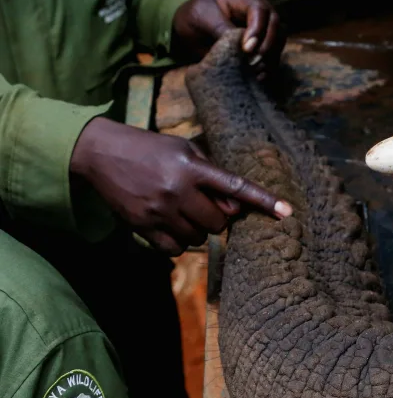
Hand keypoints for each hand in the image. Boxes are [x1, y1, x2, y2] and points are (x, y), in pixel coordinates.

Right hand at [71, 118, 291, 255]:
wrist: (100, 152)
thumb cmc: (151, 149)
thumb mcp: (184, 148)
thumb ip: (211, 173)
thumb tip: (235, 207)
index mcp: (192, 166)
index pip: (236, 186)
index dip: (263, 201)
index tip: (287, 212)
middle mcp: (178, 189)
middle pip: (219, 223)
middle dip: (217, 218)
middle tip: (202, 205)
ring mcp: (159, 210)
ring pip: (199, 238)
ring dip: (197, 229)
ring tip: (182, 211)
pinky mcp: (143, 226)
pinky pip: (176, 250)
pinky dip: (179, 243)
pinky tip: (170, 225)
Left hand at [172, 0, 283, 78]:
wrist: (190, 28)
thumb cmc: (194, 17)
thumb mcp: (202, 19)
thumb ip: (222, 29)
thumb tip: (244, 47)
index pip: (259, 10)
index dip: (258, 29)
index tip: (247, 48)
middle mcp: (257, 11)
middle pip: (275, 24)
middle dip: (268, 44)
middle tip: (254, 60)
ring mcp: (262, 27)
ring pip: (279, 40)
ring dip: (271, 57)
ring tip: (255, 70)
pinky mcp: (262, 44)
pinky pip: (274, 54)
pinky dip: (269, 66)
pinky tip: (259, 77)